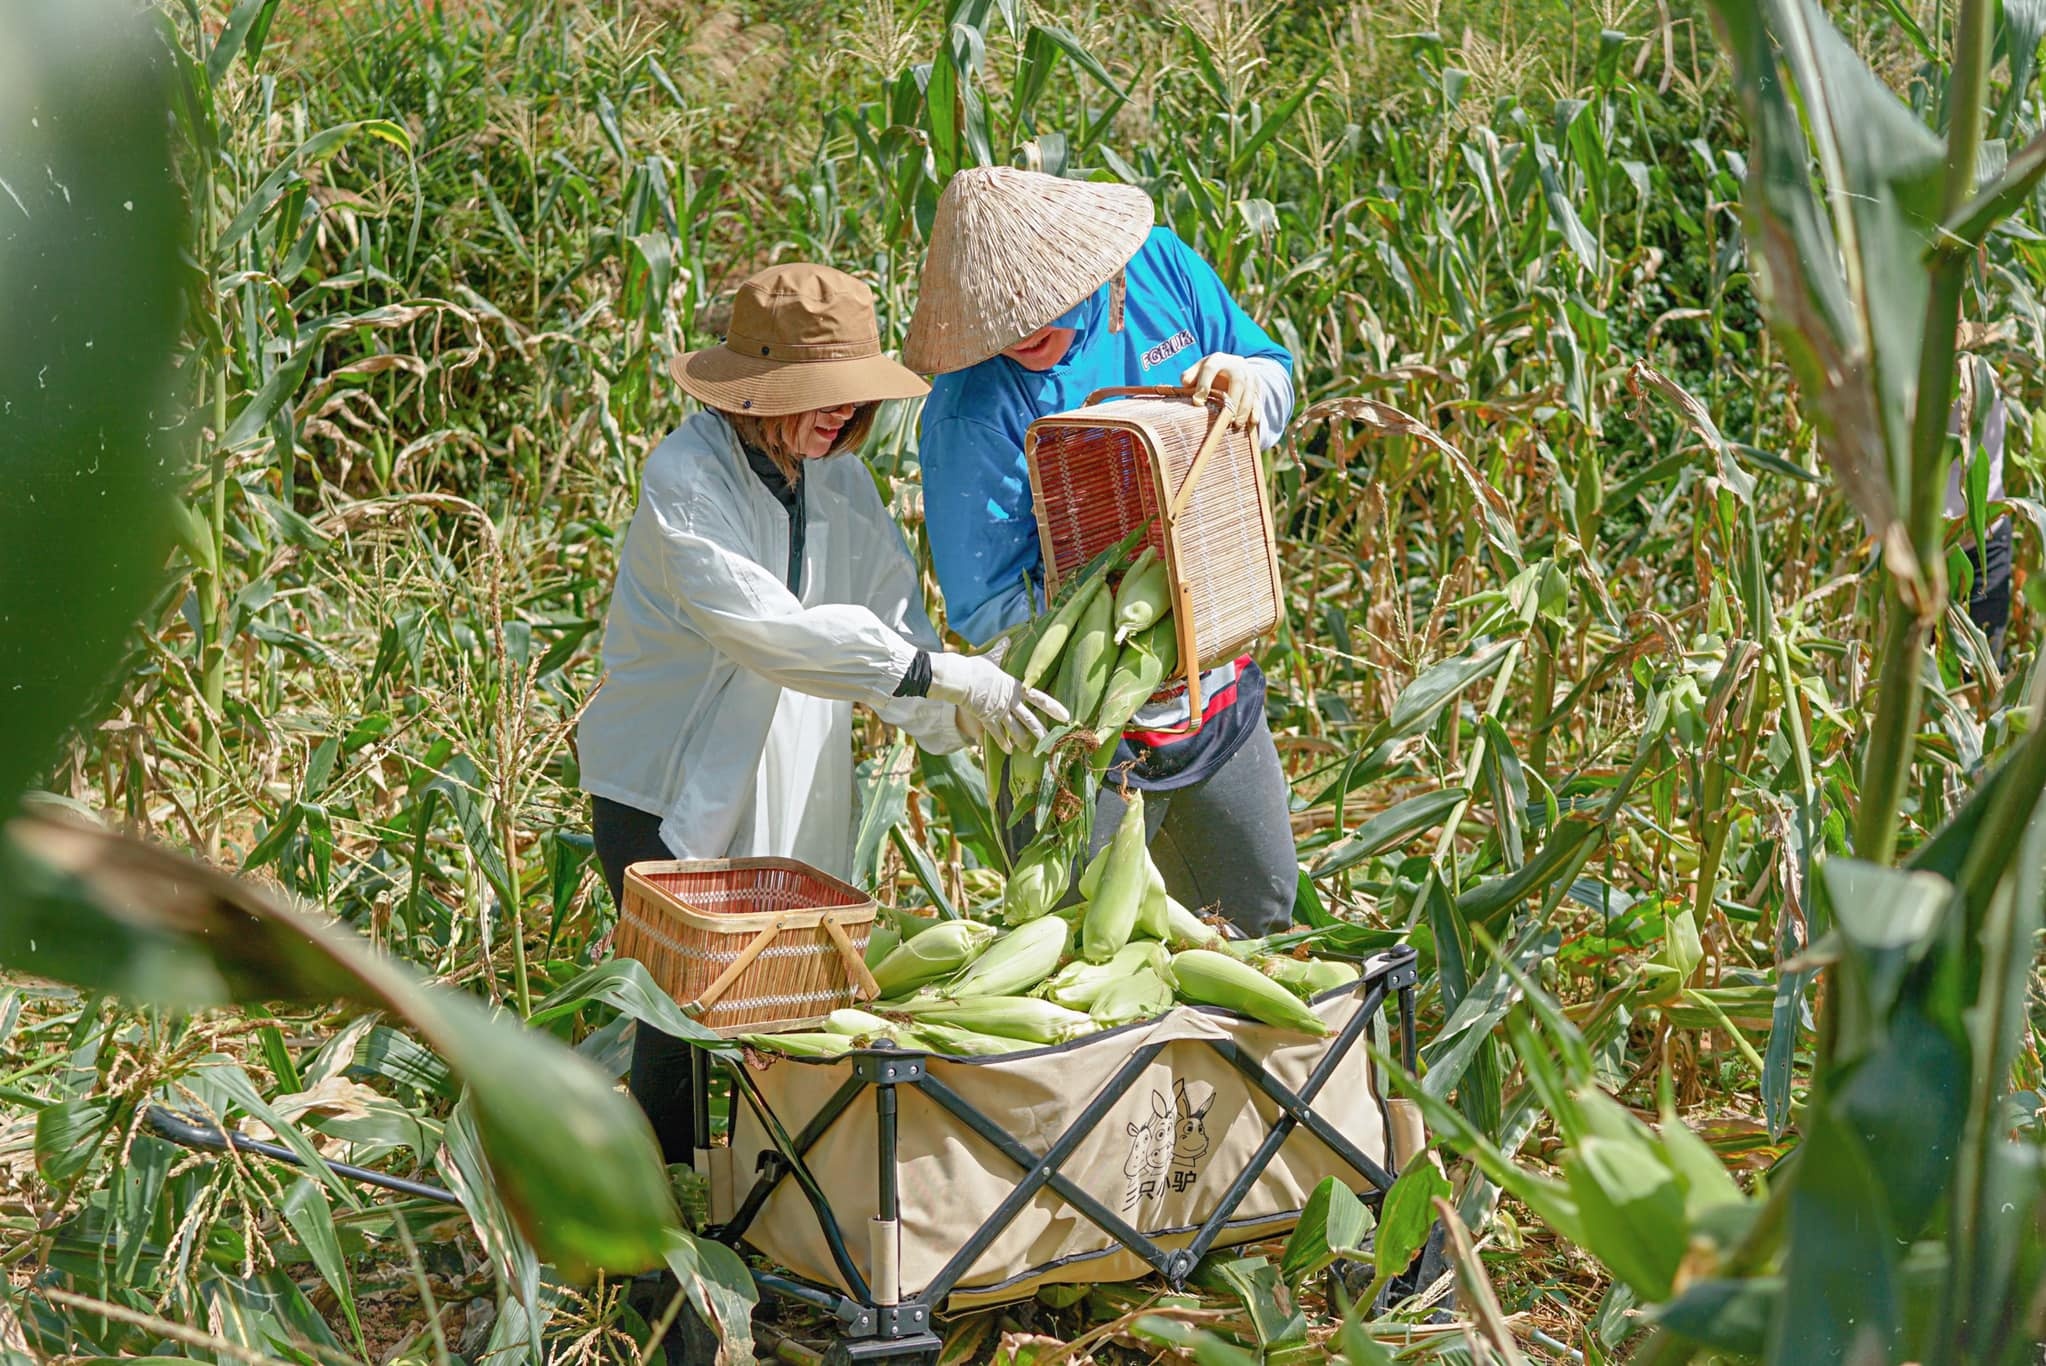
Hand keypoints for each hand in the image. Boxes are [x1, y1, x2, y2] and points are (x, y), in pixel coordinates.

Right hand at [928, 652, 1069, 751]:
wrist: (959, 678)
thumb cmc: (975, 667)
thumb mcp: (990, 657)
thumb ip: (1000, 651)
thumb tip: (1007, 640)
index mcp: (1015, 687)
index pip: (1039, 698)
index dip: (1053, 708)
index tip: (1066, 716)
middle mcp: (1010, 701)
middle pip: (1030, 720)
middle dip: (1042, 733)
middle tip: (1052, 745)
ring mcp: (999, 712)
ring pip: (1015, 730)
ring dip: (1023, 741)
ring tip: (1030, 750)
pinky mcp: (986, 718)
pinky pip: (997, 734)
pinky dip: (1003, 742)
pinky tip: (1009, 751)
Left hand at [1180, 352, 1261, 431]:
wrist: (1233, 367)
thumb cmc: (1209, 374)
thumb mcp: (1198, 371)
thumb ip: (1189, 376)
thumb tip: (1185, 384)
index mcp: (1218, 360)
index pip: (1211, 369)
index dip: (1204, 384)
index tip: (1198, 402)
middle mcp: (1236, 365)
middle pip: (1237, 381)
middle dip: (1232, 401)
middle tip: (1226, 419)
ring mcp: (1249, 375)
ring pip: (1250, 391)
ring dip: (1244, 409)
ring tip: (1236, 424)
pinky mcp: (1257, 386)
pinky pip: (1258, 398)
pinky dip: (1256, 411)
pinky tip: (1252, 422)